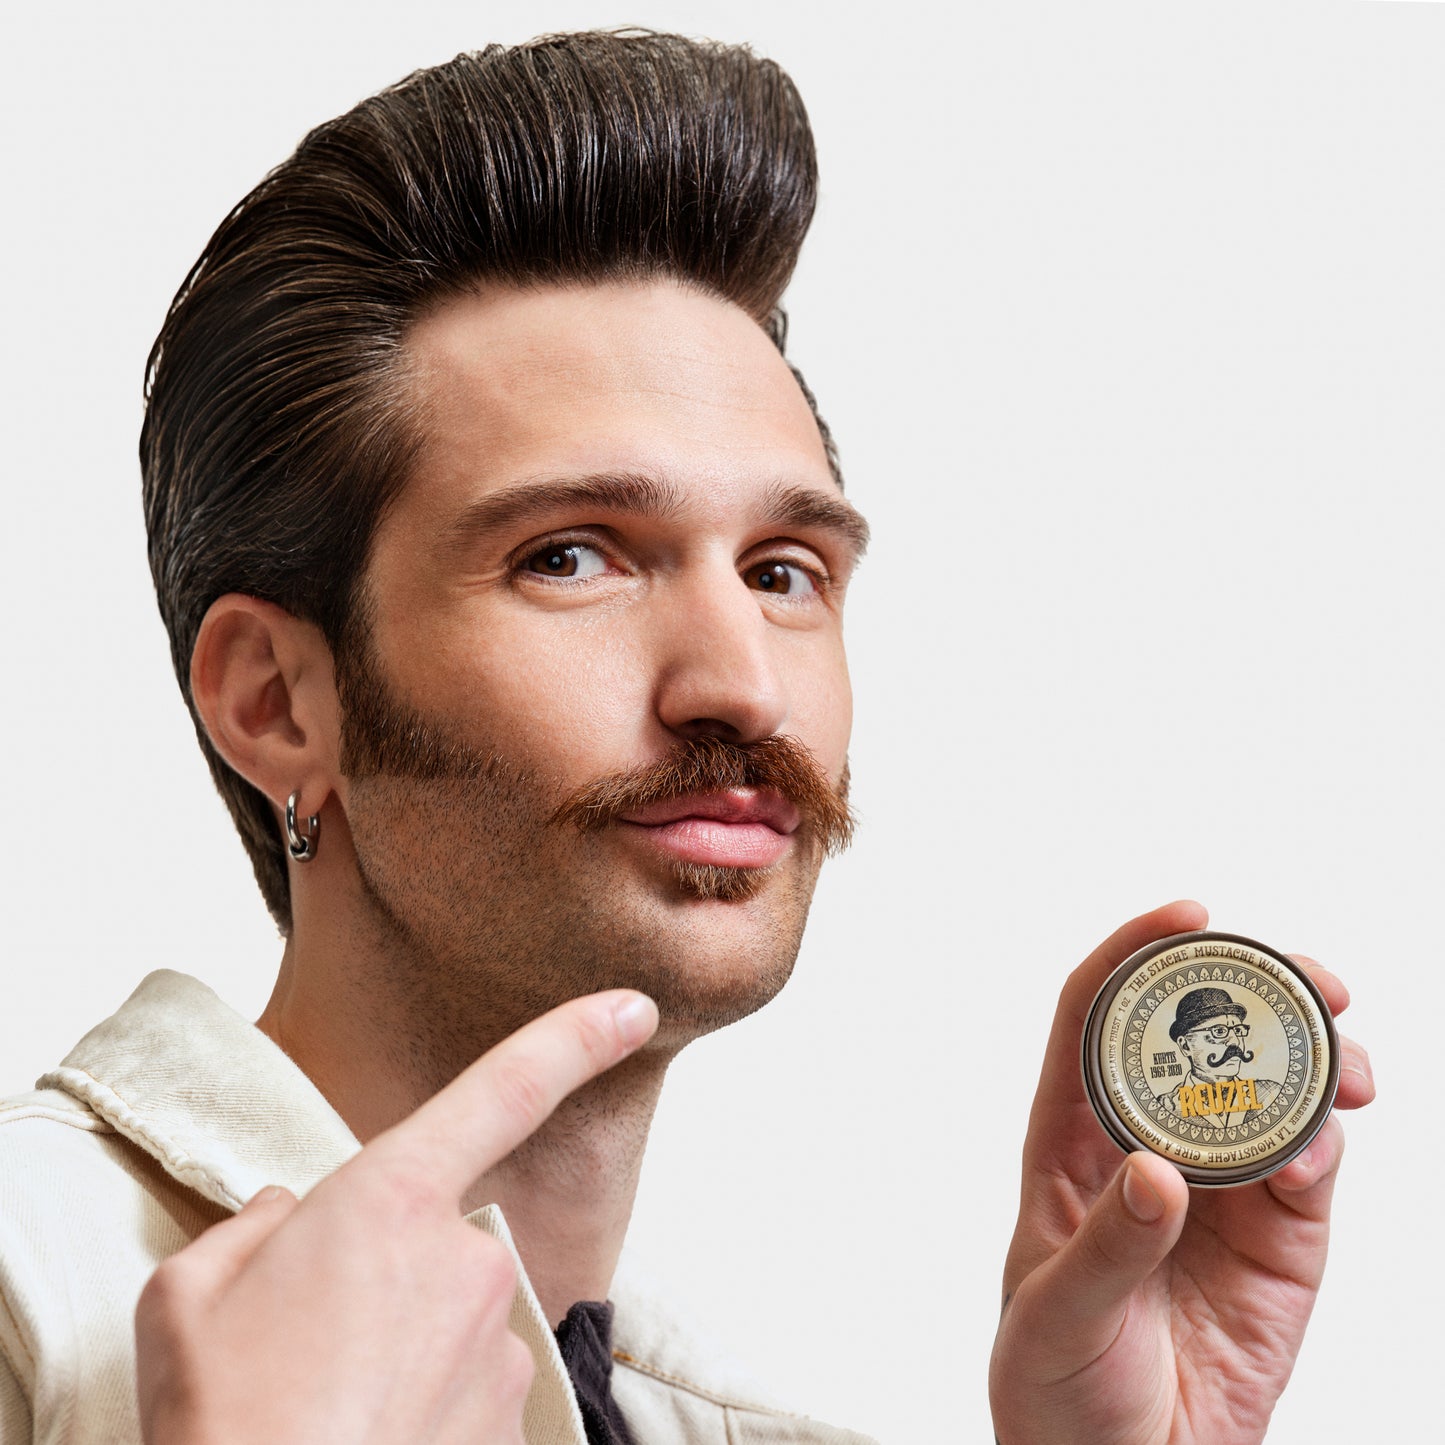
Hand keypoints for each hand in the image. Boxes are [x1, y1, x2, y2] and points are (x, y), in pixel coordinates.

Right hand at [135, 989, 658, 1444]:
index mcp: (393, 1198)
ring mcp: (500, 1348)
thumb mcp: (189, 1294)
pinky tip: (364, 1441)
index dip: (576, 1039)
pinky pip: (468, 1397)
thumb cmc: (222, 1422)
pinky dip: (422, 1417)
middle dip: (387, 1279)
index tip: (631, 1007)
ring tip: (326, 1407)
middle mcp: (468, 1261)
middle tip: (309, 1347)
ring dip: (402, 1355)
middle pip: (439, 1242)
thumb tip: (287, 1218)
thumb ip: (255, 1229)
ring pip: (453, 1326)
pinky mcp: (514, 1426)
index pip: (507, 1089)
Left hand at [989, 901, 1374, 1444]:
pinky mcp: (1277, 1238)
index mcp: (1071, 1140)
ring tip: (1345, 1061)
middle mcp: (1147, 1144)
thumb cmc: (1055, 1389)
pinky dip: (1326, 1139)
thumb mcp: (1057, 1317)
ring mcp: (1217, 1187)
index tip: (1190, 913)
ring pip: (1271, 1089)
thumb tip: (1157, 1173)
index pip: (1094, 1016)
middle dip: (1257, 991)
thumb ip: (1108, 1247)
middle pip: (1201, 1035)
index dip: (1137, 951)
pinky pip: (1309, 1165)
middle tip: (1313, 980)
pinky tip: (1325, 1142)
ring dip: (1313, 1058)